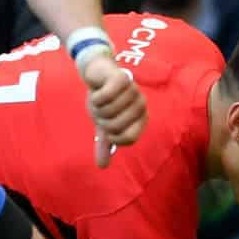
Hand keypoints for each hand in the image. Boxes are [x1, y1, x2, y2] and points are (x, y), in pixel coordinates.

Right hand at [80, 45, 145, 166]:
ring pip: (108, 111)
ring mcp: (134, 90)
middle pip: (116, 126)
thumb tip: (103, 166)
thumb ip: (105, 144)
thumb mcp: (103, 123)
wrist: (97, 72)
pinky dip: (96, 96)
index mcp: (141, 118)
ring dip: (96, 106)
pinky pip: (106, 96)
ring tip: (99, 98)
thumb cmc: (104, 99)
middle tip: (101, 108)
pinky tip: (97, 89)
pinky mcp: (122, 78)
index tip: (107, 127)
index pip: (129, 139)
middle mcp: (141, 105)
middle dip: (102, 119)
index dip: (113, 136)